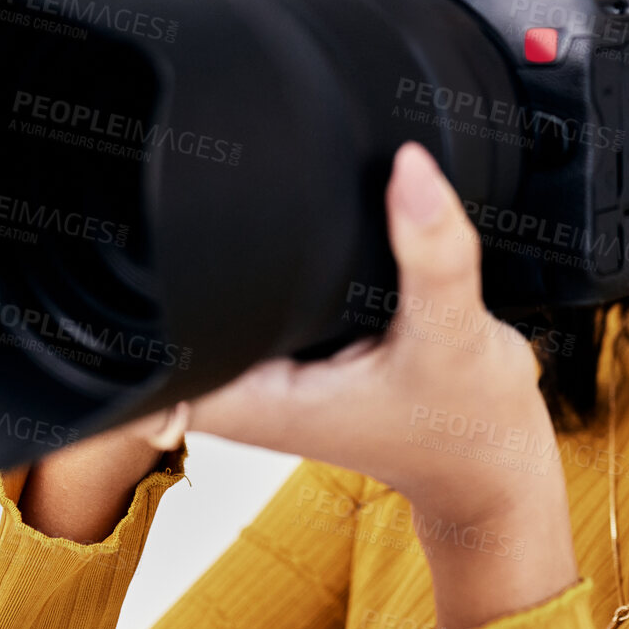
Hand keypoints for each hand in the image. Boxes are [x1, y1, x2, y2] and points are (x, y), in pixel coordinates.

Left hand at [180, 140, 579, 628]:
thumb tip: (412, 167)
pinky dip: (271, 259)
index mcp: (249, 401)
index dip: (133, 278)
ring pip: (205, 291)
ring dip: (225, 249)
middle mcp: (242, 387)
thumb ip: (432, 254)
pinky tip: (299, 231)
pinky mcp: (295, 346)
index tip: (154, 214)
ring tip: (266, 200)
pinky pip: (253, 291)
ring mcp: (265, 366)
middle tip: (227, 185)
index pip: (138, 347)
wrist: (495, 461)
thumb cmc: (470, 424)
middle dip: (180, 241)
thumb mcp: (455, 337)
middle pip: (158, 301)